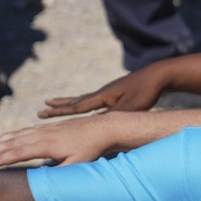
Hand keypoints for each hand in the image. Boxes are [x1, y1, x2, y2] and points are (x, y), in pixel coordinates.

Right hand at [0, 114, 121, 166]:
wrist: (103, 127)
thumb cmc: (92, 149)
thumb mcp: (78, 164)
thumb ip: (60, 173)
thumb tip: (44, 181)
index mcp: (48, 145)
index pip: (19, 152)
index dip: (2, 158)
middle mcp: (43, 134)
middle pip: (13, 142)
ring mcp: (45, 129)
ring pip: (17, 134)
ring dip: (0, 140)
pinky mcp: (49, 126)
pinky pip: (25, 130)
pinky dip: (12, 134)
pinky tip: (5, 137)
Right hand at [39, 67, 165, 117]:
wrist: (159, 75)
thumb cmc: (146, 92)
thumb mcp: (130, 107)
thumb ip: (113, 116)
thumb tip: (94, 125)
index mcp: (102, 97)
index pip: (76, 107)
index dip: (59, 112)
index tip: (42, 112)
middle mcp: (102, 94)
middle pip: (75, 102)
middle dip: (59, 107)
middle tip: (42, 108)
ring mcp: (109, 93)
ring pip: (84, 100)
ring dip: (69, 103)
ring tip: (54, 102)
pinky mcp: (117, 94)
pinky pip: (95, 101)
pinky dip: (84, 104)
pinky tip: (85, 106)